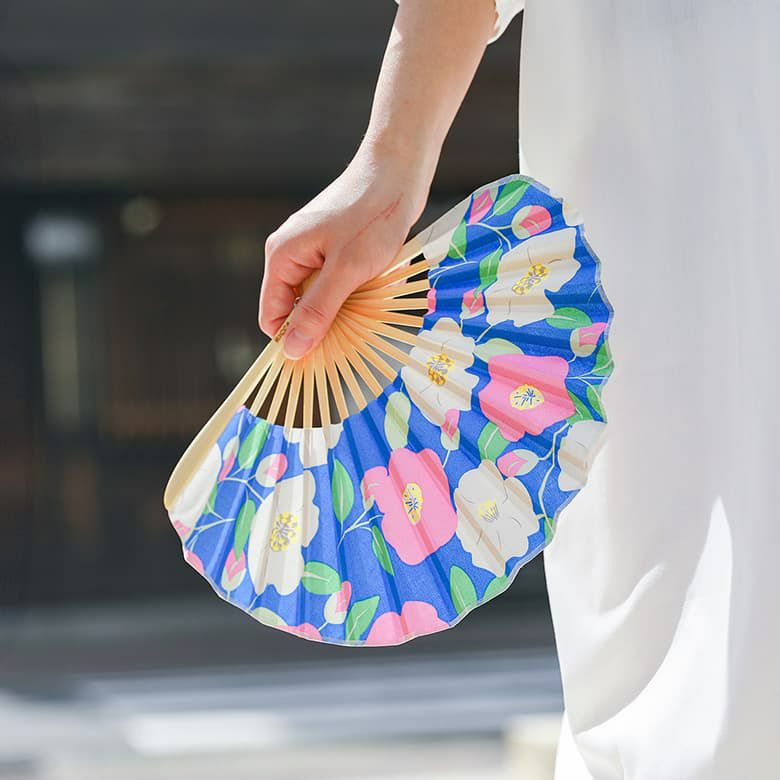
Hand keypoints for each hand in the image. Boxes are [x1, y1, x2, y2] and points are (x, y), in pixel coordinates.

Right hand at [259, 0, 495, 359]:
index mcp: (282, 257)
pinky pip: (333, 282)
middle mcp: (290, 253)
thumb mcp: (346, 271)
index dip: (294, 340)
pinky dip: (351, 291)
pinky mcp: (332, 246)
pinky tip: (373, 286)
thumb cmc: (373, 218)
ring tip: (368, 301)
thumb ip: (318, 311)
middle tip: (355, 329)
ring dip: (340, 308)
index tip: (325, 356)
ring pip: (317, 297)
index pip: (272, 316)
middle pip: (294, 308)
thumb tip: (291, 350)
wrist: (398, 171)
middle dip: (321, 324)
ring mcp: (311, 248)